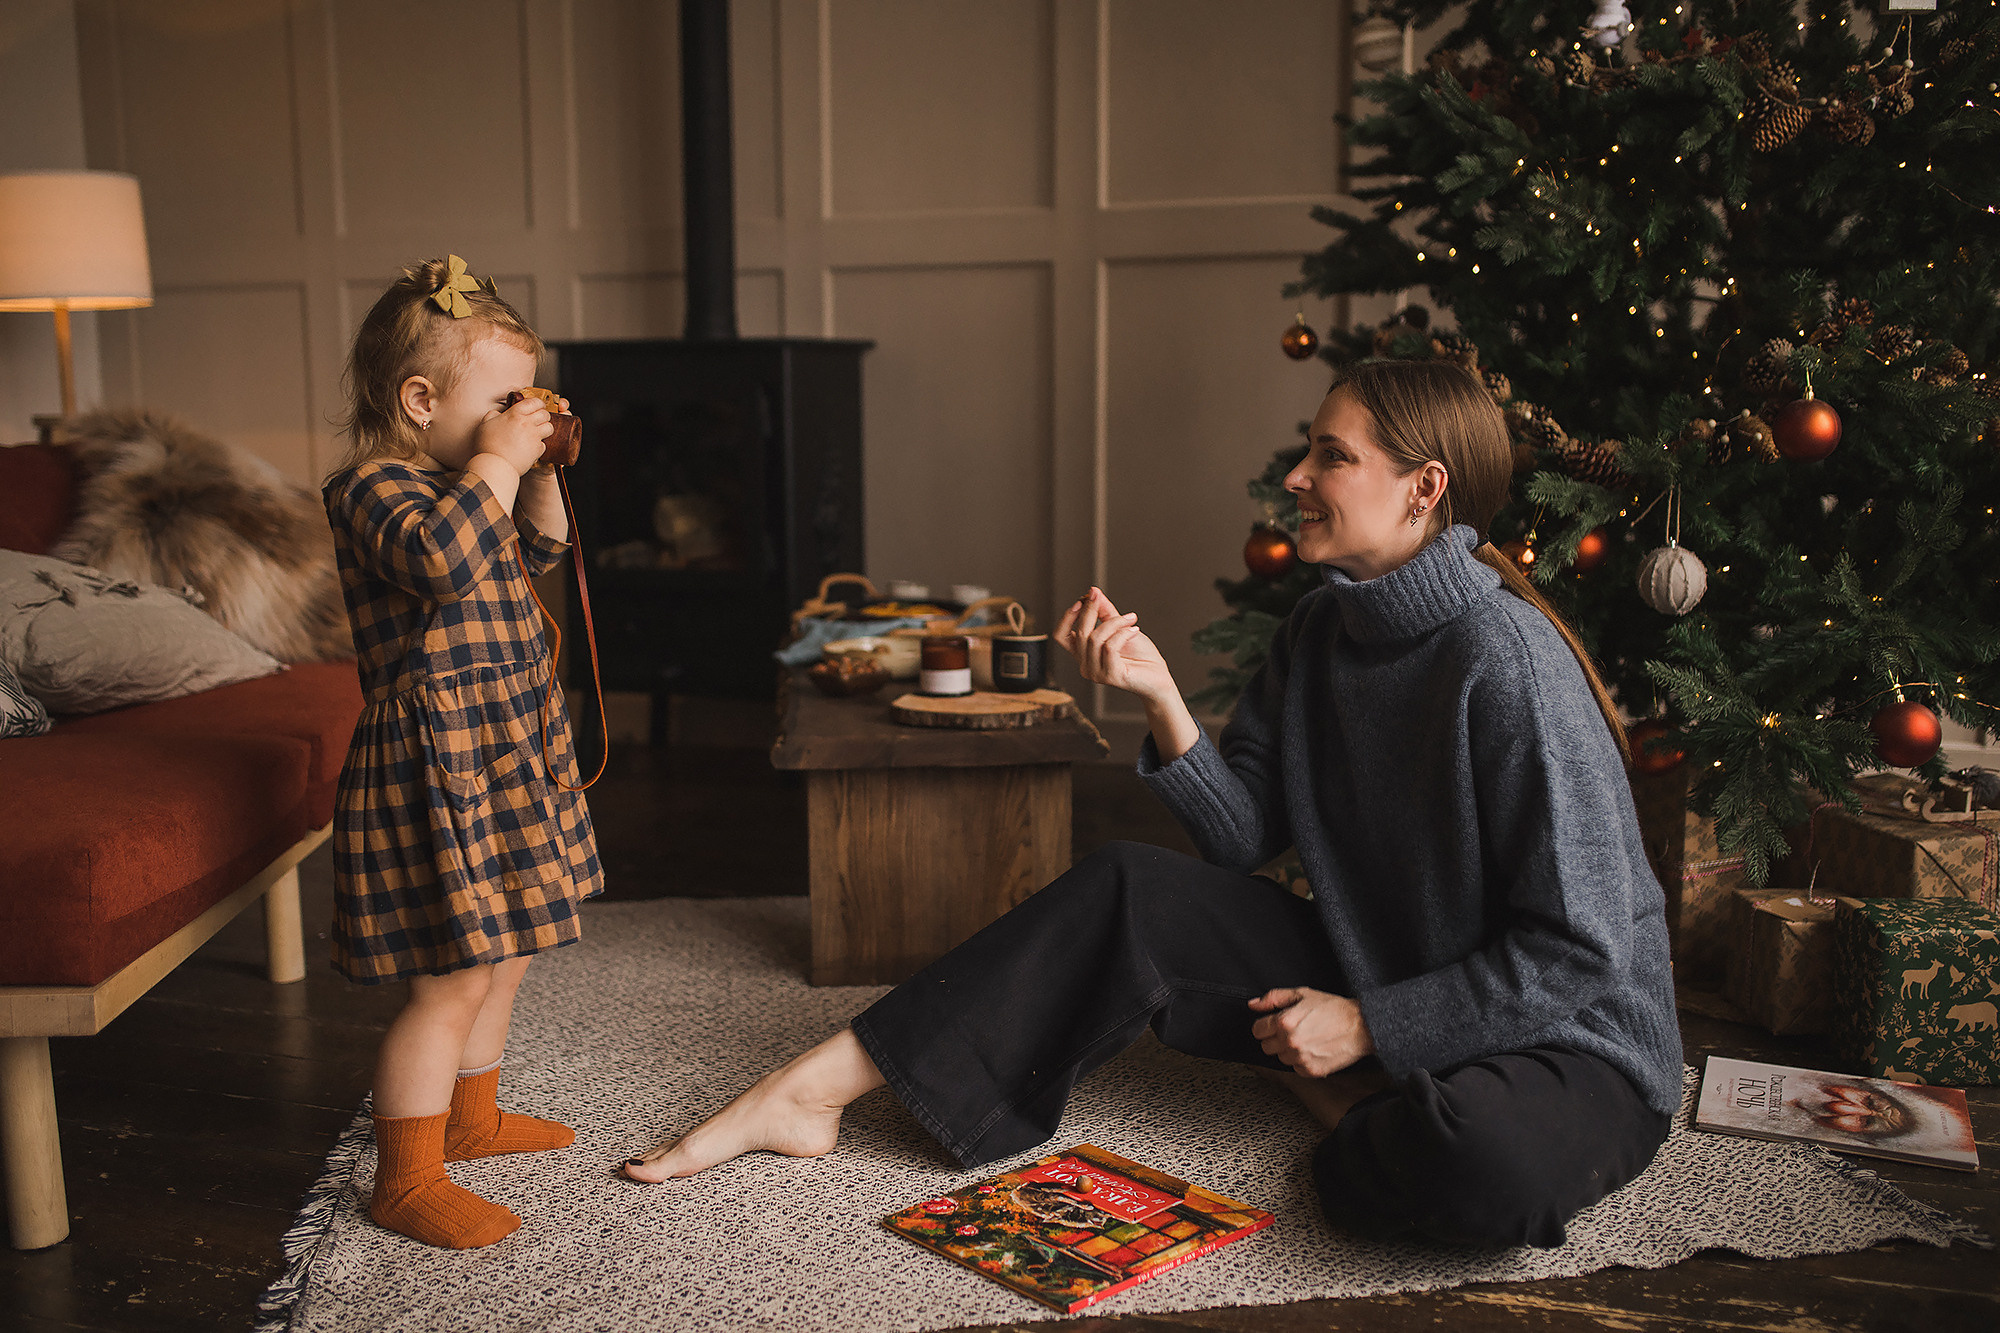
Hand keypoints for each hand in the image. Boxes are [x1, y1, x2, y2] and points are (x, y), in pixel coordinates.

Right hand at [472, 393, 552, 475]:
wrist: (495, 465)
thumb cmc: (488, 446)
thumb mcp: (485, 425)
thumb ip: (492, 415)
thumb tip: (496, 413)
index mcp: (514, 414)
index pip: (534, 402)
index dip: (538, 403)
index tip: (537, 406)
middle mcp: (527, 423)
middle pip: (545, 414)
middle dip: (543, 416)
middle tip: (538, 419)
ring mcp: (534, 436)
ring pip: (549, 427)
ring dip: (545, 429)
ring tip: (538, 432)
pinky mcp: (538, 449)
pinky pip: (544, 444)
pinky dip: (539, 446)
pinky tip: (530, 447)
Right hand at [1054, 587, 1175, 703]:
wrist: (1159, 676)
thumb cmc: (1141, 655)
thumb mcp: (1120, 627)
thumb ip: (1105, 612)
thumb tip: (1094, 592)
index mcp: (1084, 655)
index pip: (1061, 636)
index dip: (1068, 616)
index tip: (1084, 598)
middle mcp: (1085, 666)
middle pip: (1079, 633)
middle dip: (1091, 611)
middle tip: (1102, 598)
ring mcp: (1096, 673)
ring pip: (1095, 638)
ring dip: (1115, 622)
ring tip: (1131, 619)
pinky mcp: (1111, 676)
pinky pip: (1110, 647)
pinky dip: (1123, 633)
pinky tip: (1135, 629)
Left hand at [1248, 988, 1373, 1077]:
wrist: (1360, 1026)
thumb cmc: (1333, 1008)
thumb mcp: (1302, 994)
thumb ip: (1273, 998)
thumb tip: (1253, 1005)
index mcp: (1284, 1022)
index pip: (1257, 1031)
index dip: (1265, 1026)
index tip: (1274, 1024)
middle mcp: (1290, 1042)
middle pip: (1266, 1047)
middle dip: (1275, 1039)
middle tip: (1292, 1030)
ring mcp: (1300, 1058)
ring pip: (1280, 1059)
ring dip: (1288, 1051)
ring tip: (1306, 1038)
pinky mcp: (1312, 1071)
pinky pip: (1296, 1068)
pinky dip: (1302, 1061)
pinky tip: (1314, 1049)